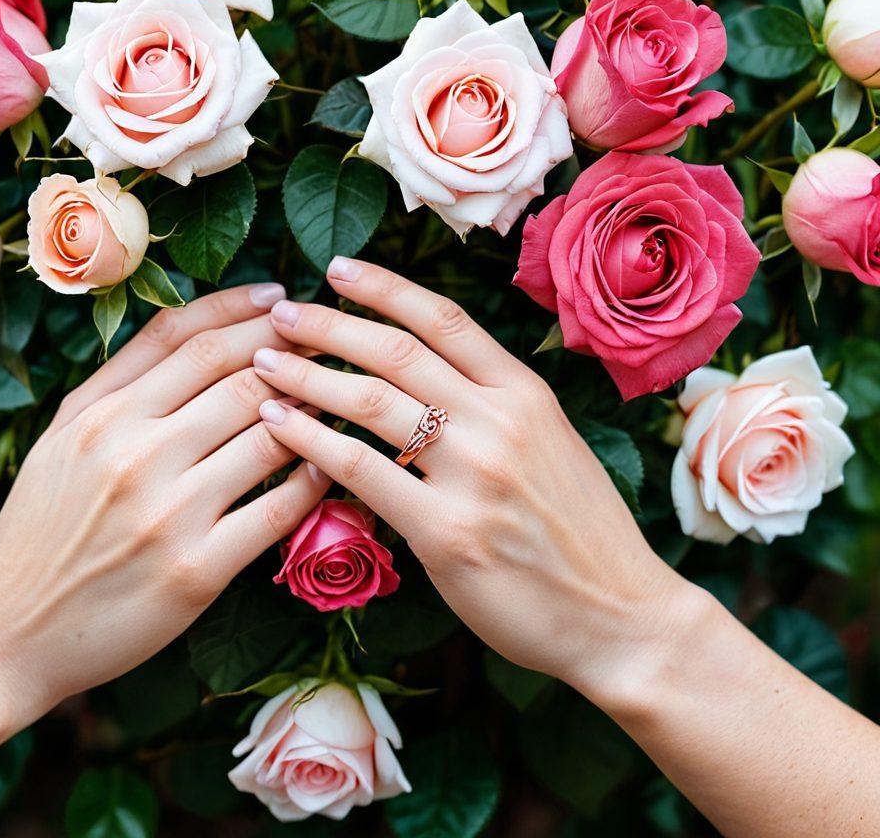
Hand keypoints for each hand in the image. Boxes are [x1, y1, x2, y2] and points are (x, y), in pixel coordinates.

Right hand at [0, 283, 330, 729]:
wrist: (9, 634)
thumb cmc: (40, 529)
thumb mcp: (62, 437)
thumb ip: (121, 379)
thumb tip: (194, 328)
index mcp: (100, 417)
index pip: (192, 340)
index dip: (245, 311)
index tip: (282, 296)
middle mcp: (134, 455)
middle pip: (240, 379)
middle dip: (294, 353)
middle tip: (326, 341)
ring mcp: (169, 514)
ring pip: (269, 437)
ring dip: (313, 412)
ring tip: (334, 399)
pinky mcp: (198, 572)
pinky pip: (278, 510)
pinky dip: (312, 481)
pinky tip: (326, 467)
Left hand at [251, 260, 705, 706]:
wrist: (623, 618)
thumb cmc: (582, 536)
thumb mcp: (551, 446)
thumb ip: (492, 408)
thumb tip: (419, 380)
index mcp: (526, 393)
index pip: (443, 319)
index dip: (382, 287)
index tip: (336, 268)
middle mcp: (501, 420)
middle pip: (395, 350)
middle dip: (328, 323)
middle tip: (280, 314)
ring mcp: (475, 475)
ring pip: (370, 401)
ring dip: (306, 376)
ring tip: (263, 364)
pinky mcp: (445, 533)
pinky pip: (361, 470)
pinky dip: (310, 441)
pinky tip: (278, 426)